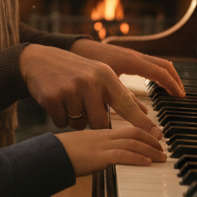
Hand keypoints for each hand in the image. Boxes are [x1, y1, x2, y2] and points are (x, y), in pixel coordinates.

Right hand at [20, 44, 166, 133]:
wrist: (38, 60)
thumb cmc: (75, 70)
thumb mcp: (100, 75)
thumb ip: (121, 95)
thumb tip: (145, 113)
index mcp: (105, 75)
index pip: (128, 104)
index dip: (143, 122)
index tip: (158, 136)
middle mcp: (90, 81)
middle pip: (100, 122)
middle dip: (93, 121)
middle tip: (85, 108)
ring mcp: (70, 89)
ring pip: (79, 124)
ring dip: (75, 119)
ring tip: (69, 101)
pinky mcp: (52, 98)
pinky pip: (62, 123)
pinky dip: (60, 118)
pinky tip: (57, 102)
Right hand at [54, 126, 166, 175]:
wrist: (45, 154)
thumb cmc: (60, 150)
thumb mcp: (81, 142)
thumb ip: (97, 143)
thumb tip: (109, 153)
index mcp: (99, 127)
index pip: (126, 125)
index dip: (144, 130)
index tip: (156, 136)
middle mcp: (101, 131)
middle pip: (132, 132)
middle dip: (151, 140)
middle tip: (162, 148)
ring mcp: (99, 142)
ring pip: (130, 142)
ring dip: (149, 150)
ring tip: (161, 157)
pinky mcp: (96, 154)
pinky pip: (120, 154)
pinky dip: (136, 158)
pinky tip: (146, 162)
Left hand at [70, 38, 185, 98]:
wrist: (76, 48)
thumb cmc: (88, 64)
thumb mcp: (106, 83)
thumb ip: (122, 98)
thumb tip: (141, 114)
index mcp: (133, 62)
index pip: (161, 73)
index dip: (172, 85)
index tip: (181, 96)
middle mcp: (135, 56)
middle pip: (164, 66)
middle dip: (175, 79)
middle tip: (182, 94)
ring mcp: (132, 54)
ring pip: (158, 62)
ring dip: (168, 75)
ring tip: (173, 89)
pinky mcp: (128, 56)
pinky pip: (150, 62)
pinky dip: (158, 72)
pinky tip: (156, 82)